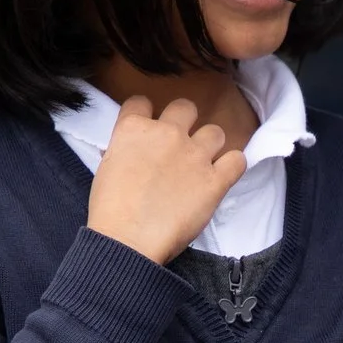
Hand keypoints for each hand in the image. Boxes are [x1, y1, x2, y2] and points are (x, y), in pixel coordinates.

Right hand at [85, 95, 244, 263]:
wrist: (127, 240)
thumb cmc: (109, 211)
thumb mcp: (105, 169)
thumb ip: (122, 151)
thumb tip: (129, 151)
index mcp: (133, 129)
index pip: (141, 102)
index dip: (146, 114)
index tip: (148, 129)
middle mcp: (166, 134)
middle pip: (185, 107)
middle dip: (184, 121)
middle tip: (179, 144)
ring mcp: (194, 155)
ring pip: (215, 132)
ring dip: (210, 145)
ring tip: (202, 164)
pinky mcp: (215, 180)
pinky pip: (237, 160)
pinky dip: (232, 166)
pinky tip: (222, 176)